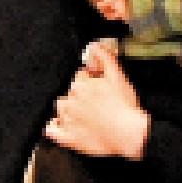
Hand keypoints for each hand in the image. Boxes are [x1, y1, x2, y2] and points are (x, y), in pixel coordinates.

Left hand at [47, 46, 151, 160]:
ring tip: (88, 115)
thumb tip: (94, 45)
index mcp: (81, 85)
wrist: (129, 135)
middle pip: (71, 91)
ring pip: (61, 108)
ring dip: (70, 109)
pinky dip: (55, 127)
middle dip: (82, 95)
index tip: (98, 89)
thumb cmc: (126, 109)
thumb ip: (104, 58)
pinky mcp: (67, 137)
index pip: (80, 76)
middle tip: (97, 104)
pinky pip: (52, 130)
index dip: (91, 82)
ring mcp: (67, 119)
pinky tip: (64, 126)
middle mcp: (70, 101)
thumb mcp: (118, 77)